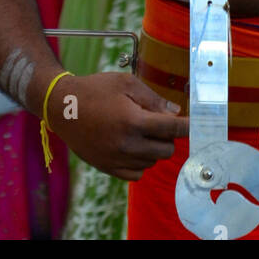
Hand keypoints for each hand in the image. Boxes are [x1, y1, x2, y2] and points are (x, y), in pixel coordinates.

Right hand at [48, 71, 187, 180]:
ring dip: (154, 148)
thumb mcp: (127, 84)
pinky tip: (135, 147)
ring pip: (152, 162)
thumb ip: (154, 100)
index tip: (196, 124)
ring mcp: (115, 159)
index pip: (172, 129)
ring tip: (142, 131)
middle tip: (160, 122)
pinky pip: (136, 174)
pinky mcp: (106, 168)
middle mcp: (126, 145)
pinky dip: (141, 162)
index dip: (188, 126)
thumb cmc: (96, 90)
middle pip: (166, 149)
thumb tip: (176, 113)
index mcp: (133, 121)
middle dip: (169, 136)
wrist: (63, 107)